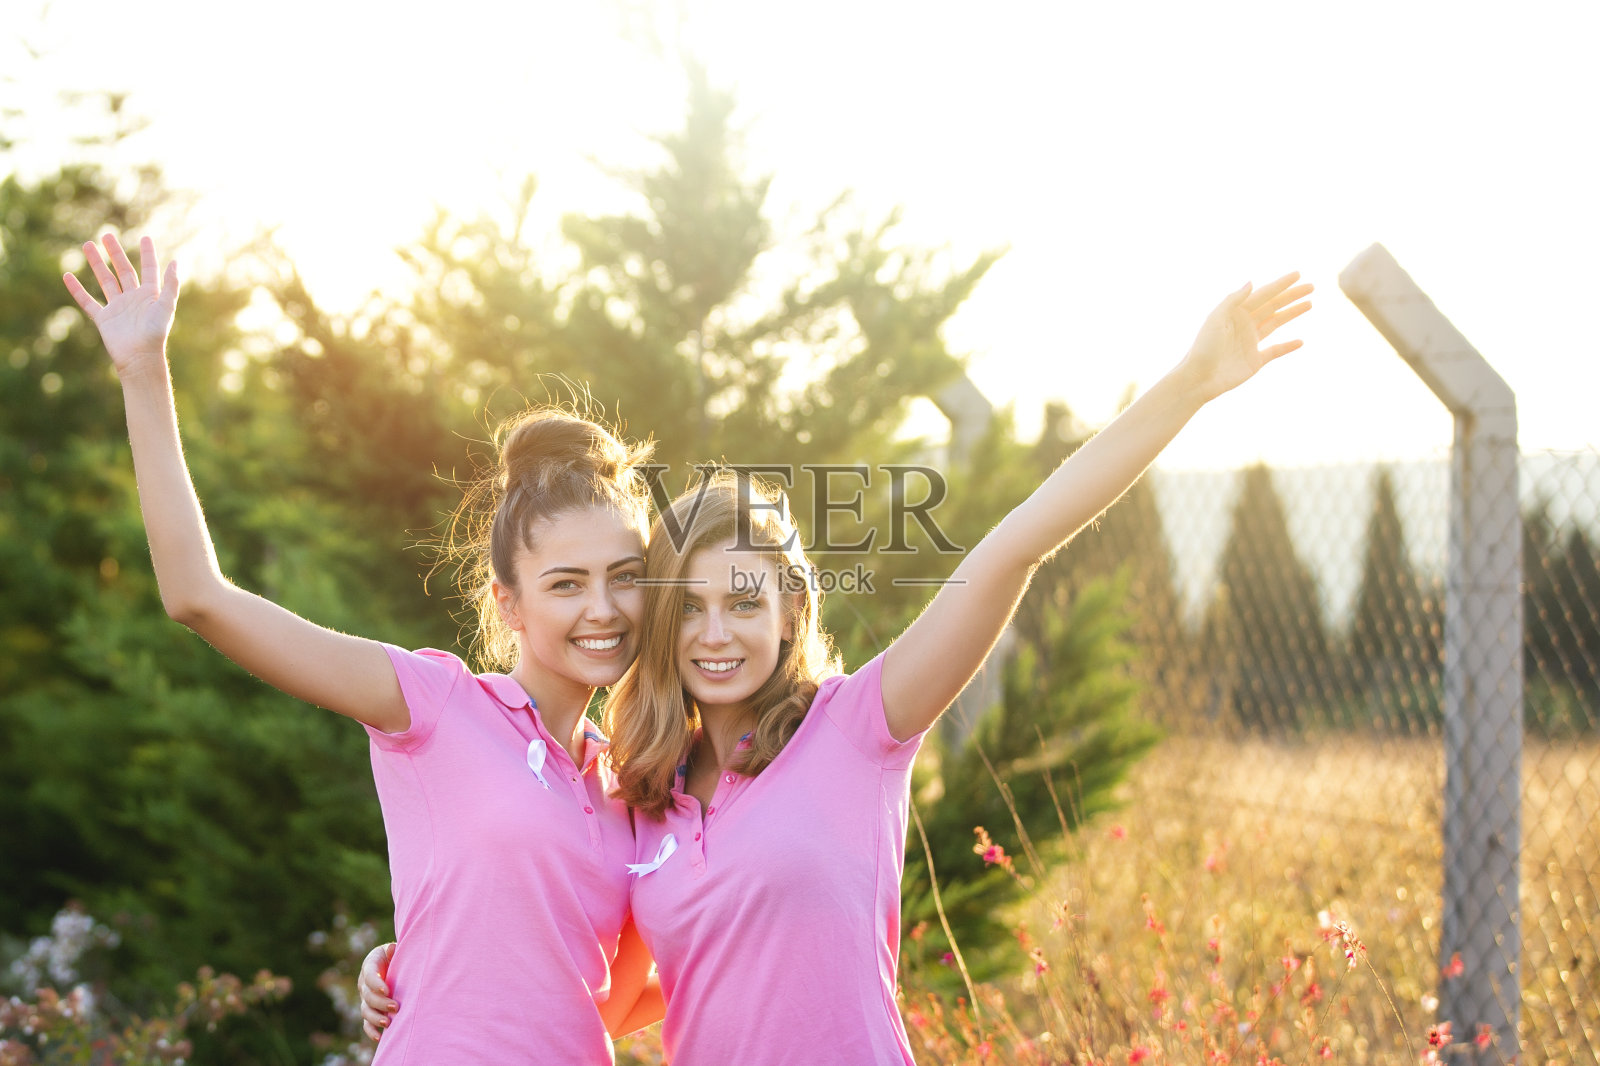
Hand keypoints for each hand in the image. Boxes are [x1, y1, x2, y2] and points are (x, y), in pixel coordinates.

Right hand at [62, 234, 180, 375]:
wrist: (139, 357)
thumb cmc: (155, 333)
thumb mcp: (166, 306)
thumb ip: (171, 285)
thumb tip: (176, 262)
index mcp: (150, 295)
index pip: (149, 269)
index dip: (148, 254)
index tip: (145, 238)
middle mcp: (133, 299)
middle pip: (123, 270)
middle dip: (115, 253)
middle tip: (106, 235)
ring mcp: (117, 307)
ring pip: (105, 280)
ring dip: (96, 263)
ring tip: (87, 245)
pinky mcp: (103, 318)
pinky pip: (87, 301)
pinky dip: (77, 289)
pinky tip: (68, 276)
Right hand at [358, 941, 397, 1041]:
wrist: (392, 962)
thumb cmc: (396, 954)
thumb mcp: (393, 949)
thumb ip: (393, 951)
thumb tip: (392, 948)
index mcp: (370, 966)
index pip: (369, 975)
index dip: (376, 983)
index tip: (387, 990)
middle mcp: (365, 983)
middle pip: (368, 996)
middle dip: (380, 1003)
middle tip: (396, 1007)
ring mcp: (366, 998)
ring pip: (366, 1010)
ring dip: (375, 1018)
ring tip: (387, 1022)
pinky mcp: (370, 1010)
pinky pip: (366, 1023)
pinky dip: (370, 1031)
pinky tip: (379, 1037)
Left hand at [1179, 272, 1311, 401]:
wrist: (1199, 378)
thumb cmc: (1204, 348)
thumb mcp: (1216, 319)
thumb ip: (1233, 300)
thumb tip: (1252, 283)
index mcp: (1235, 313)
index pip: (1263, 294)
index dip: (1280, 284)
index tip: (1298, 274)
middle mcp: (1245, 325)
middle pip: (1273, 306)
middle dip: (1291, 296)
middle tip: (1311, 286)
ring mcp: (1251, 343)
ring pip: (1276, 323)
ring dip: (1292, 313)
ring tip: (1309, 304)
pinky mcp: (1255, 361)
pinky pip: (1276, 351)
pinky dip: (1288, 346)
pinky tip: (1300, 341)